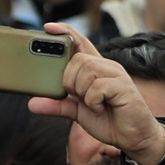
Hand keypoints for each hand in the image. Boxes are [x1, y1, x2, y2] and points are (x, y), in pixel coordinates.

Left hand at [28, 29, 164, 164]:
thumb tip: (31, 103)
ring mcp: (116, 75)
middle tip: (78, 98)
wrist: (132, 137)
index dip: (66, 33)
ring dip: (81, 91)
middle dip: (69, 80)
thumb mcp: (77, 112)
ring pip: (86, 69)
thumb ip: (57, 105)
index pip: (80, 43)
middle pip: (78, 59)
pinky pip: (97, 87)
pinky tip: (99, 109)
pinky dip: (92, 101)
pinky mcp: (123, 86)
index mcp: (95, 69)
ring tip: (90, 104)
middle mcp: (106, 67)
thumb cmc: (107, 119)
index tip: (48, 27)